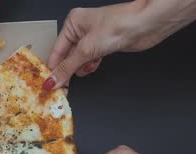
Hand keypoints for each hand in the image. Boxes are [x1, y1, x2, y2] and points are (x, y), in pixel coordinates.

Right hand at [45, 0, 195, 89]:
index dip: (52, 69)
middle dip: (65, 71)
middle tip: (61, 88)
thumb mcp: (86, 49)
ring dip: (78, 69)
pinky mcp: (104, 45)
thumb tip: (52, 81)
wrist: (146, 24)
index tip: (48, 85)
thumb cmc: (119, 25)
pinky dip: (90, 66)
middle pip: (66, 56)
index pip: (56, 51)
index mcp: (72, 23)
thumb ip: (68, 67)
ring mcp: (93, 37)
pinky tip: (91, 67)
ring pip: (78, 59)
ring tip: (77, 77)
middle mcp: (81, 29)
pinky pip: (90, 59)